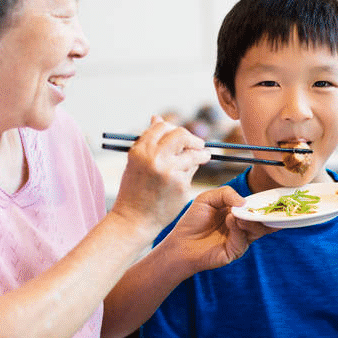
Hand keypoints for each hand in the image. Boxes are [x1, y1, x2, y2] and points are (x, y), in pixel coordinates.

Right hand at [110, 116, 210, 230]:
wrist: (133, 219)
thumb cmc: (134, 190)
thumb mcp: (136, 162)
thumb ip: (149, 141)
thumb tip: (158, 118)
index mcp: (140, 149)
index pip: (163, 127)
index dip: (174, 130)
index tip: (182, 137)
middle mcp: (154, 157)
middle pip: (182, 134)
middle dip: (193, 139)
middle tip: (199, 145)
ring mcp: (169, 171)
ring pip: (192, 153)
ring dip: (201, 154)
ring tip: (204, 157)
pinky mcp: (180, 184)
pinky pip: (192, 172)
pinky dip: (190, 173)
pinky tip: (185, 180)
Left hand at [160, 186, 274, 273]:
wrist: (181, 243)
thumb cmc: (193, 221)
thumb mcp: (207, 198)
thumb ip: (226, 193)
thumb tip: (245, 201)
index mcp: (238, 213)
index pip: (257, 208)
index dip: (264, 203)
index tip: (272, 198)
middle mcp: (242, 227)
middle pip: (262, 220)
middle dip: (264, 212)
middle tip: (260, 206)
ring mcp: (240, 240)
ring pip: (257, 230)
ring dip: (251, 220)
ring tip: (238, 214)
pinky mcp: (235, 251)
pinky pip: (243, 240)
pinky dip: (238, 229)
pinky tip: (230, 221)